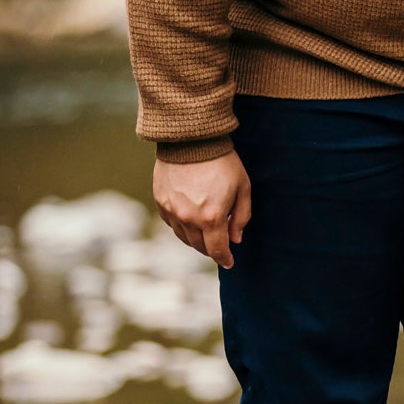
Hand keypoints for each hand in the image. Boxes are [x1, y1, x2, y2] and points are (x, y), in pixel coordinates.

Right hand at [153, 150, 251, 268]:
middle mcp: (188, 218)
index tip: (230, 263)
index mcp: (212, 218)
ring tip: (206, 236)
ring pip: (184, 237)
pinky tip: (190, 222)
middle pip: (200, 246)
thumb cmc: (223, 163)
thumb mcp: (243, 188)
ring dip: (196, 240)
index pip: (217, 250)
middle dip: (212, 250)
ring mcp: (171, 211)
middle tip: (220, 248)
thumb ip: (241, 217)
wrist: (191, 140)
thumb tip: (235, 239)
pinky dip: (182, 227)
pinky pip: (171, 223)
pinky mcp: (160, 201)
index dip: (225, 260)